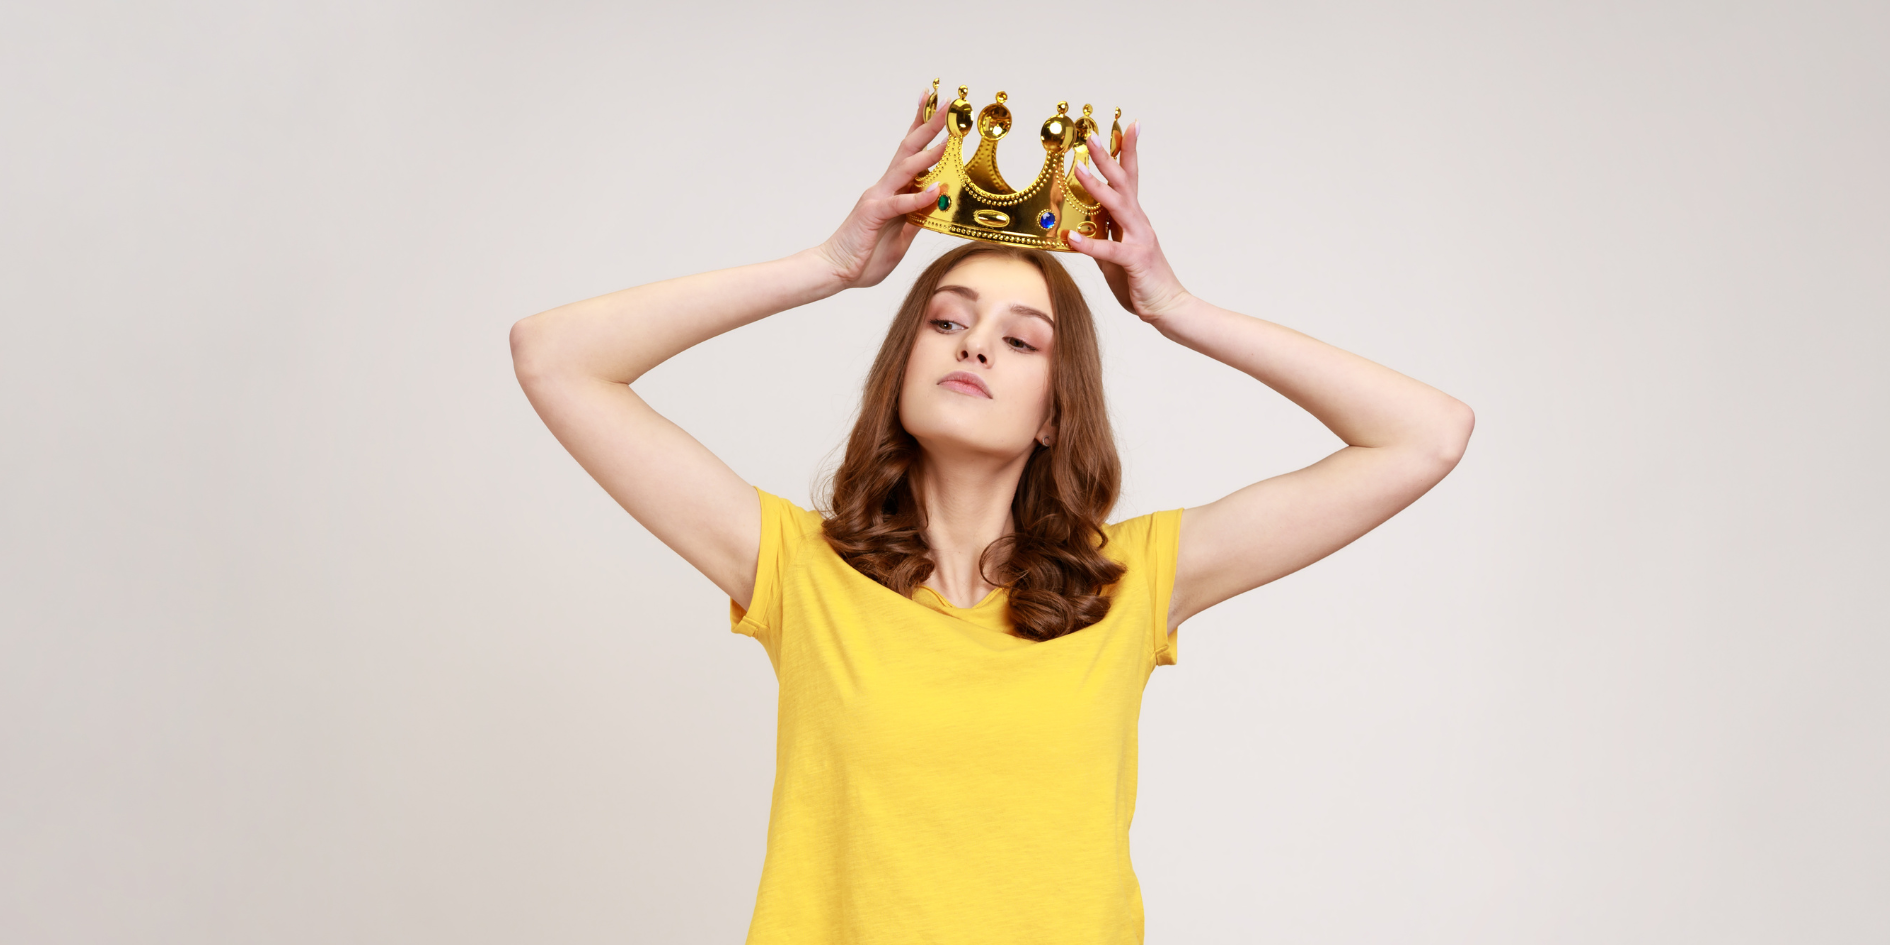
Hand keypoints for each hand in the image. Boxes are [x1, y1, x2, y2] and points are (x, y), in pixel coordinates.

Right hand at [814, 86, 950, 289]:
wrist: (834, 270)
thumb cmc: (864, 257)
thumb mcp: (900, 238)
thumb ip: (916, 219)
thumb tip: (936, 204)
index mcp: (890, 191)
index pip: (909, 154)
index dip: (922, 128)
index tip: (936, 106)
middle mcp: (883, 188)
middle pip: (909, 150)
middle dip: (928, 125)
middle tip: (946, 102)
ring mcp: (877, 199)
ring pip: (905, 170)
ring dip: (928, 153)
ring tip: (948, 137)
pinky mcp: (873, 214)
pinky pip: (899, 204)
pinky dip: (917, 197)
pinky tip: (935, 189)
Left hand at [1065, 123, 1190, 322]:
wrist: (1168, 307)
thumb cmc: (1141, 282)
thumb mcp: (1114, 256)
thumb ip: (1100, 238)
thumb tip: (1078, 226)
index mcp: (1134, 220)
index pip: (1130, 178)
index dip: (1127, 152)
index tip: (1125, 126)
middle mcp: (1139, 223)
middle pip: (1122, 183)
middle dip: (1107, 158)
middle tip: (1092, 136)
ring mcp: (1139, 240)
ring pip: (1118, 207)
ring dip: (1097, 187)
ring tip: (1079, 170)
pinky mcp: (1135, 261)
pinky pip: (1110, 250)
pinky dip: (1090, 244)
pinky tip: (1071, 238)